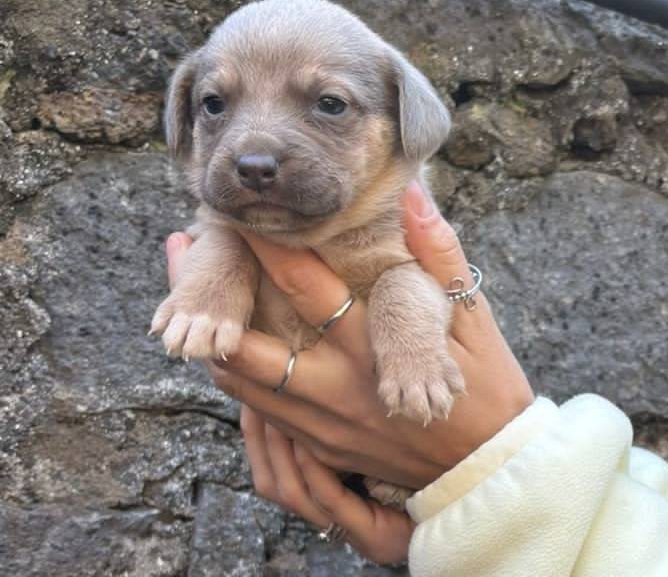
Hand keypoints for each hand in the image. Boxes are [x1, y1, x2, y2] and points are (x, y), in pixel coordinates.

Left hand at [164, 181, 533, 561]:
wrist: (487, 472)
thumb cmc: (486, 387)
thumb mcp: (473, 316)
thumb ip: (439, 254)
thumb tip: (413, 196)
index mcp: (370, 348)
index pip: (305, 288)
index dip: (266, 248)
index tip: (237, 213)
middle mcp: (335, 388)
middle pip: (247, 346)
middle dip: (210, 296)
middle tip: (180, 251)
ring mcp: (320, 424)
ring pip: (241, 384)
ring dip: (211, 339)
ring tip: (189, 296)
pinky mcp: (318, 447)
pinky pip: (259, 413)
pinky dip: (237, 377)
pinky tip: (227, 346)